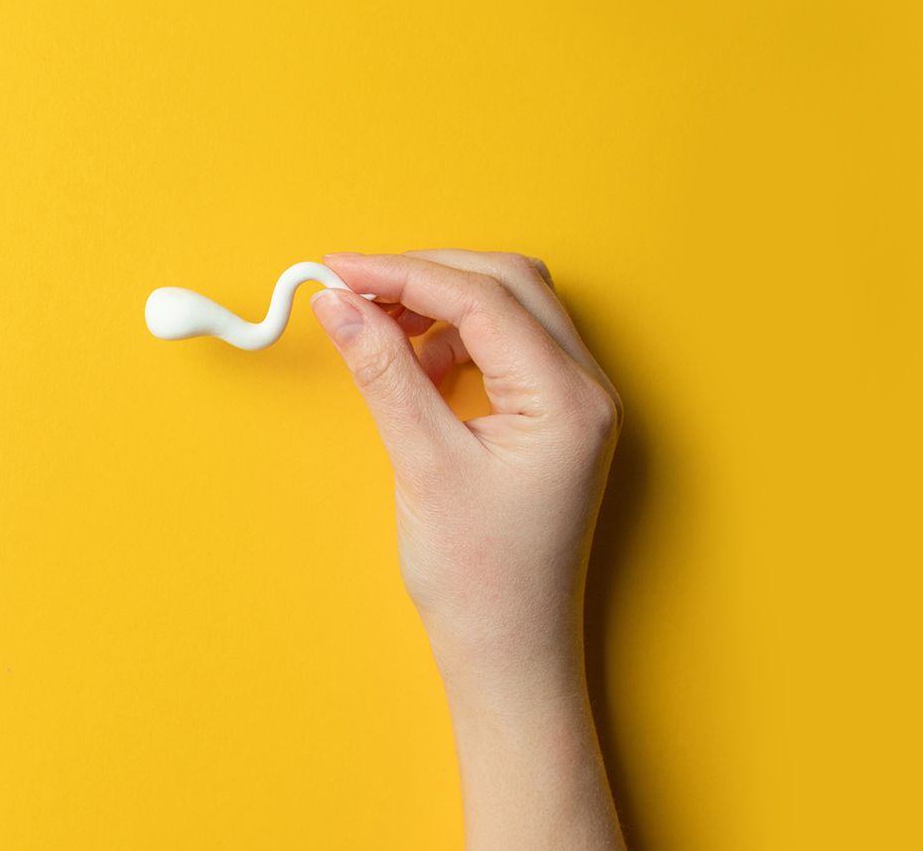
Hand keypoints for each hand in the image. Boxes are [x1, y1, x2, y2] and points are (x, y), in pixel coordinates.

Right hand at [311, 249, 622, 849]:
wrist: (510, 651)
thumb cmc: (481, 578)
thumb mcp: (423, 463)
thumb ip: (383, 370)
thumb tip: (340, 302)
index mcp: (566, 398)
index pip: (481, 298)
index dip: (401, 273)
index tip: (336, 270)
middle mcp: (586, 389)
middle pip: (507, 283)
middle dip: (424, 276)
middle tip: (352, 288)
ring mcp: (575, 402)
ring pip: (510, 307)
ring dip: (441, 305)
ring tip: (379, 333)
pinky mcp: (554, 417)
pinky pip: (508, 345)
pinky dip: (456, 339)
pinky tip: (415, 367)